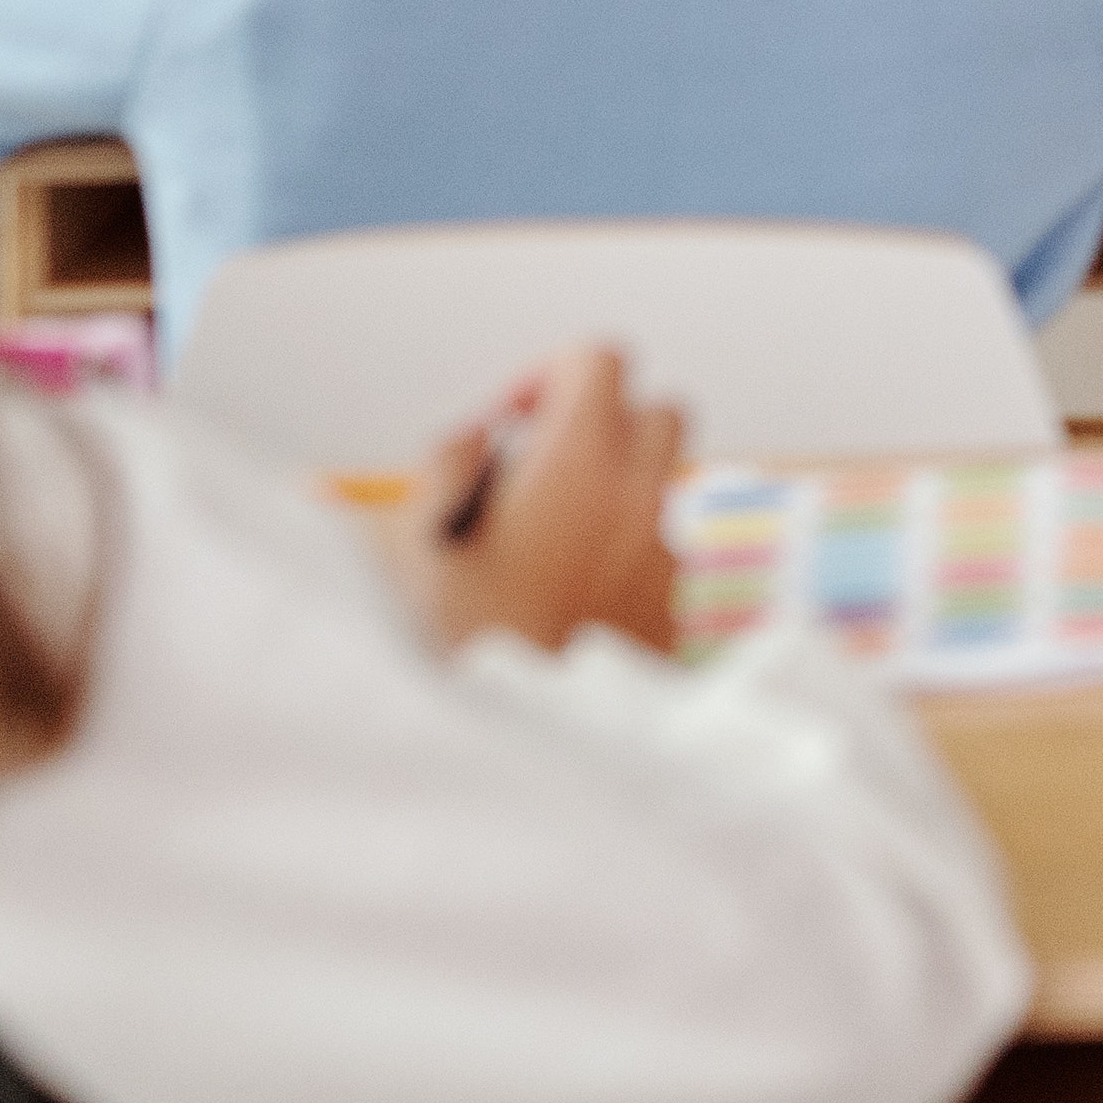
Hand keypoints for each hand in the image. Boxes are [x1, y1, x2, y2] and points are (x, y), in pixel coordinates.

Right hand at [382, 344, 685, 657]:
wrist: (528, 743)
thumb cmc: (464, 642)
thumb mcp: (418, 543)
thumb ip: (445, 465)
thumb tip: (480, 436)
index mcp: (582, 461)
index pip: (599, 359)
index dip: (548, 375)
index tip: (511, 423)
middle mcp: (644, 493)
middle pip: (654, 411)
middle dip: (601, 425)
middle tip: (539, 474)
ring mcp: (672, 547)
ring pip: (670, 479)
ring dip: (622, 486)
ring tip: (555, 538)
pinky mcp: (685, 601)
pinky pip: (674, 543)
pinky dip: (636, 544)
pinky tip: (582, 590)